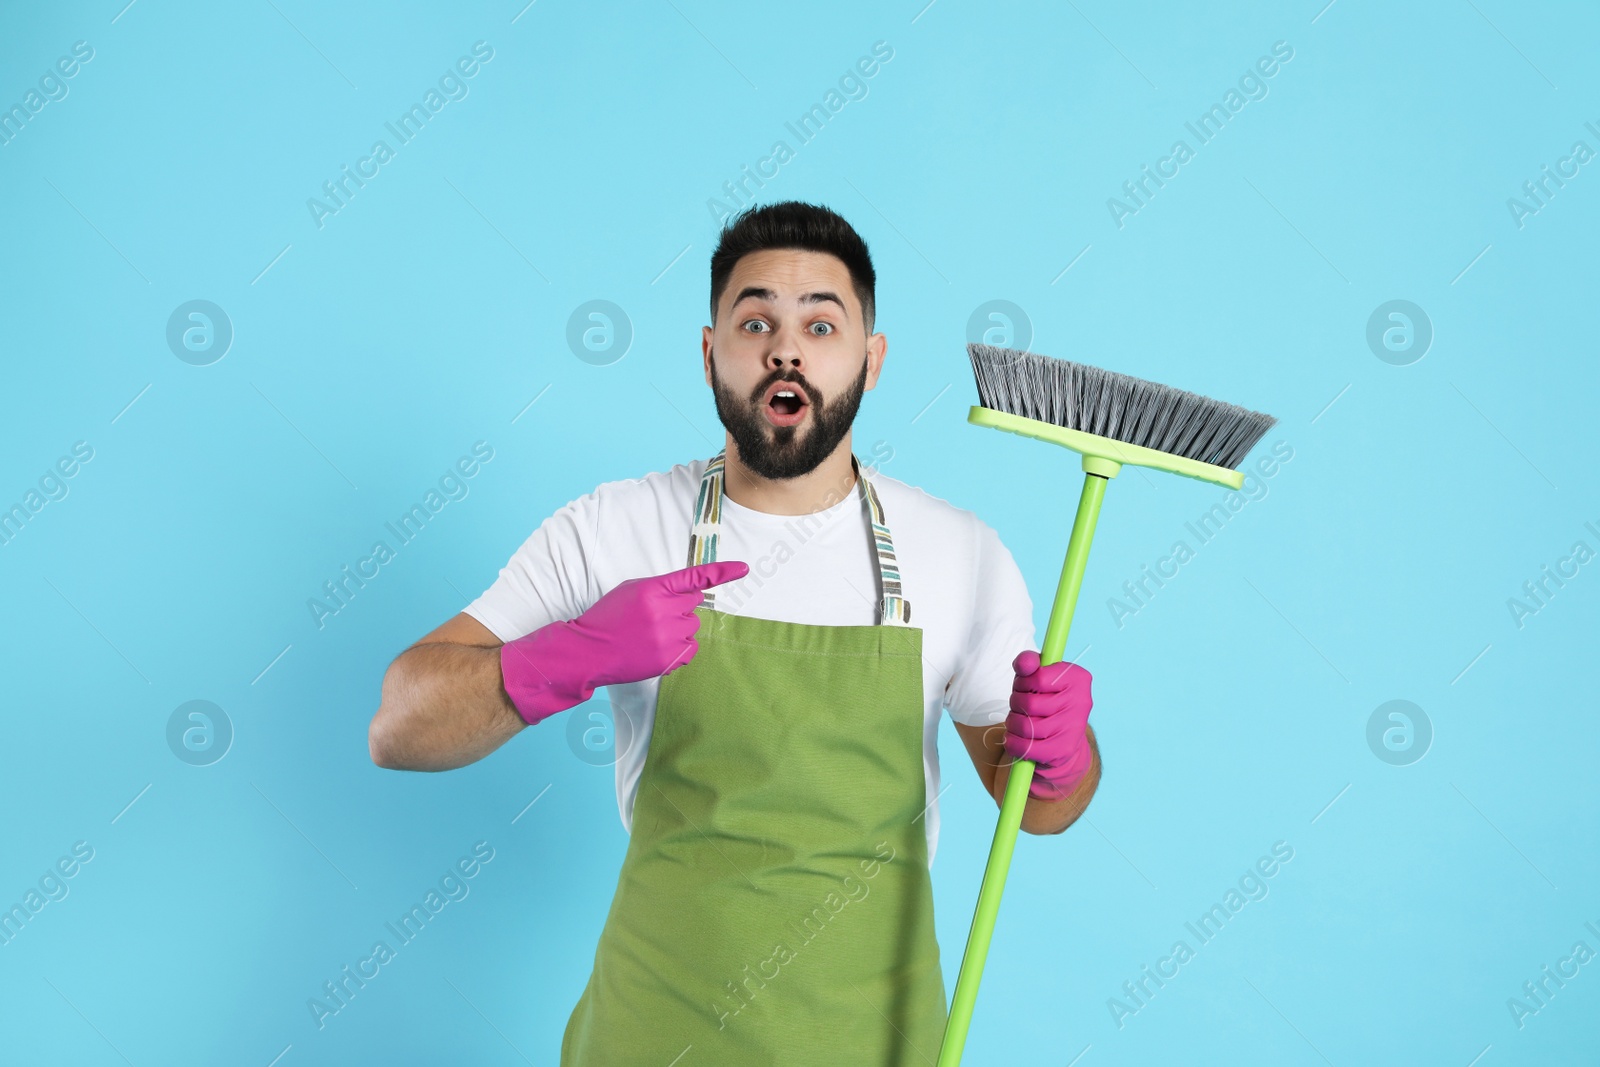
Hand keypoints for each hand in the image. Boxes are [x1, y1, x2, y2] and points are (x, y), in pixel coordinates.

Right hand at [500, 560, 748, 724]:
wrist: (590, 650)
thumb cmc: (608, 617)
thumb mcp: (631, 590)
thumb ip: (661, 587)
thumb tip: (689, 593)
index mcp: (653, 589)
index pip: (694, 577)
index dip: (722, 571)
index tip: (744, 569)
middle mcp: (665, 611)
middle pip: (694, 603)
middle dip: (680, 606)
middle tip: (655, 615)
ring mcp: (668, 636)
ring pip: (693, 625)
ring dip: (678, 627)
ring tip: (650, 634)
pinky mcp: (670, 658)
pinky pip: (692, 648)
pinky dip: (680, 647)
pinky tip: (658, 647)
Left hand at [1004, 650, 1093, 800]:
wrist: (1063, 740)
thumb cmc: (1046, 701)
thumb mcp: (1037, 677)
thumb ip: (1028, 663)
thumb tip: (1024, 663)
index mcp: (1078, 677)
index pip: (1038, 677)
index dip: (1022, 682)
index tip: (1026, 686)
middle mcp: (1081, 702)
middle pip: (1029, 702)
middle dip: (1015, 704)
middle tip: (1021, 706)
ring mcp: (1074, 728)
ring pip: (1025, 726)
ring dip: (1013, 724)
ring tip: (1018, 722)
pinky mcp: (1063, 750)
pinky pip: (1026, 747)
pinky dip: (1013, 744)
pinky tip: (1015, 739)